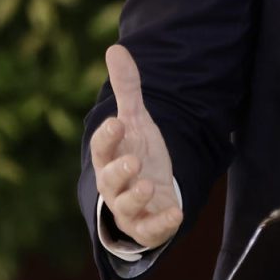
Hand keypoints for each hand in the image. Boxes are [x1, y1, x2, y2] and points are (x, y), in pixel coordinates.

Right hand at [90, 44, 182, 247]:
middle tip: (134, 160)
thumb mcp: (136, 121)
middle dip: (119, 171)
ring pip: (126, 207)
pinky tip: (177, 213)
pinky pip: (150, 231)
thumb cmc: (137, 153)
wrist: (151, 192)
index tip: (117, 122)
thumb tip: (115, 49)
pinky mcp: (147, 226)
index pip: (102, 147)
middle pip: (109, 179)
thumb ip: (127, 89)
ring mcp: (130, 208)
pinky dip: (162, 224)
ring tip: (150, 184)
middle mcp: (114, 184)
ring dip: (137, 196)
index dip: (107, 136)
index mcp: (110, 157)